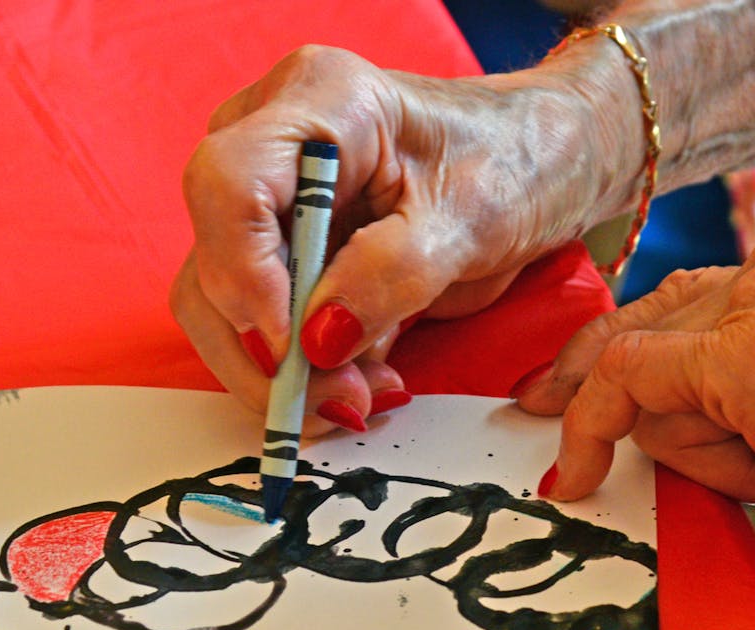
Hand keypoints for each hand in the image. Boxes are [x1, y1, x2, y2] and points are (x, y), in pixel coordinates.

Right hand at [173, 45, 632, 432]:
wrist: (541, 165)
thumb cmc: (516, 163)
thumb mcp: (472, 220)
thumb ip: (393, 275)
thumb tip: (316, 343)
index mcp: (321, 103)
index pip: (229, 184)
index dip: (247, 274)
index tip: (298, 346)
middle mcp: (274, 144)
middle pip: (214, 257)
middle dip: (269, 348)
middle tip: (342, 400)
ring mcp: (272, 199)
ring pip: (222, 303)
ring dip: (284, 371)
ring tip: (363, 396)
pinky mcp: (285, 251)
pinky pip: (263, 324)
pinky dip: (306, 368)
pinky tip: (364, 381)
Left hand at [517, 226, 754, 606]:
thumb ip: (753, 397)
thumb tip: (656, 424)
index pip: (705, 294)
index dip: (636, 339)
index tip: (582, 381)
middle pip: (660, 307)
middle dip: (592, 365)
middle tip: (539, 408)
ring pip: (647, 350)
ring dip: (649, 430)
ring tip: (717, 482)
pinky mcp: (748, 352)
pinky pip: (629, 380)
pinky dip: (589, 424)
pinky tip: (576, 470)